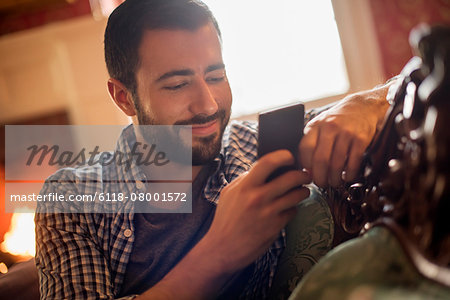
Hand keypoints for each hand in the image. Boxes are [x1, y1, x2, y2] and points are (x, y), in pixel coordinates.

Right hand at [204, 150, 310, 272]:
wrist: (222, 248)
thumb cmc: (225, 218)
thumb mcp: (230, 193)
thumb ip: (246, 179)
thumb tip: (265, 168)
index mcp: (245, 186)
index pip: (268, 162)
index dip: (283, 156)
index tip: (290, 157)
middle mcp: (258, 197)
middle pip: (291, 178)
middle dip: (302, 175)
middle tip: (305, 175)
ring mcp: (269, 212)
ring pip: (297, 195)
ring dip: (303, 191)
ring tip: (302, 191)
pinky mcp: (276, 227)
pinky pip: (293, 211)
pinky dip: (293, 208)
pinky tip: (288, 209)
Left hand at [299, 84, 390, 186]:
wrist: (363, 106)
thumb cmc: (338, 119)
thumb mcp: (320, 125)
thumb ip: (312, 143)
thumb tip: (305, 169)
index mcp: (316, 126)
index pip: (305, 149)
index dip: (306, 165)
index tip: (308, 173)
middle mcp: (330, 128)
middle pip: (320, 160)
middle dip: (319, 177)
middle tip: (320, 184)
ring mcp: (346, 133)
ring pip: (336, 164)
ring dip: (334, 179)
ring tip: (333, 182)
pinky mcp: (361, 139)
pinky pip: (353, 163)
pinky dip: (349, 174)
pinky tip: (347, 177)